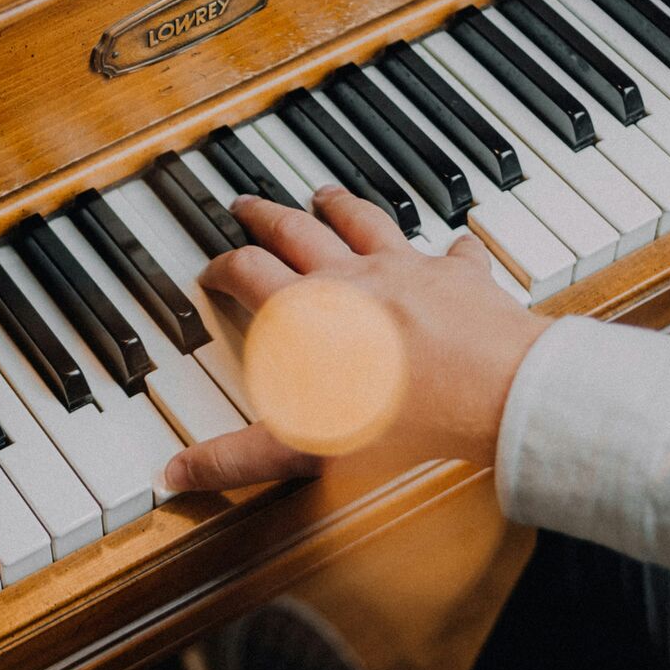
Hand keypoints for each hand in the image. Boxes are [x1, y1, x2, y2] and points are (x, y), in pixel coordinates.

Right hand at [163, 189, 549, 491]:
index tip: (211, 270)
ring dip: (340, 206)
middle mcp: (350, 278)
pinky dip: (450, 247)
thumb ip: (239, 459)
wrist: (491, 393)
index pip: (248, 273)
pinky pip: (453, 252)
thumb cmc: (401, 419)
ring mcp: (407, 269)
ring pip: (364, 222)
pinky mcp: (458, 277)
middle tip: (247, 205)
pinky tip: (453, 242)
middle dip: (265, 217)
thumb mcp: (305, 447)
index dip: (221, 268)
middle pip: (296, 231)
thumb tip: (178, 475)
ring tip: (325, 194)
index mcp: (305, 311)